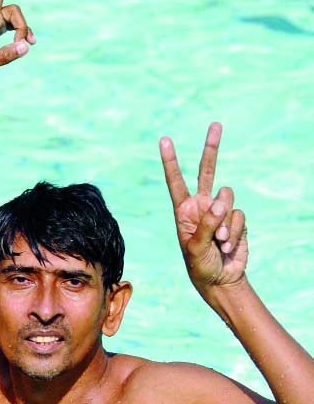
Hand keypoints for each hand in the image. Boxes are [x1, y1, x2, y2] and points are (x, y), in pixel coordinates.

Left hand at [160, 122, 248, 292]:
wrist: (220, 279)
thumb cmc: (199, 264)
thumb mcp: (195, 246)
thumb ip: (207, 223)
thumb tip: (222, 202)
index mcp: (183, 209)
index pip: (175, 180)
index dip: (171, 161)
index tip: (164, 140)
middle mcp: (201, 205)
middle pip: (207, 171)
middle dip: (211, 147)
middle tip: (215, 124)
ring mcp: (220, 211)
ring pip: (228, 197)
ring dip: (224, 223)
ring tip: (218, 242)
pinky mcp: (236, 219)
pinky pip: (238, 216)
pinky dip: (234, 232)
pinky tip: (228, 245)